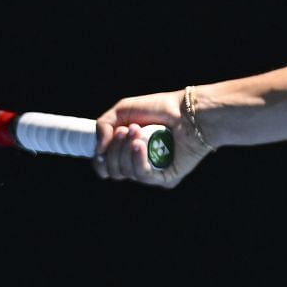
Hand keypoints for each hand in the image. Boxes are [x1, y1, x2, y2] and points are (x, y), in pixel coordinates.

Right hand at [92, 91, 211, 186]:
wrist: (187, 112)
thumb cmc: (158, 108)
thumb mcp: (122, 111)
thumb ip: (102, 127)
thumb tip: (98, 152)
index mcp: (127, 152)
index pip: (104, 166)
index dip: (100, 159)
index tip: (104, 142)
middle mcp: (138, 165)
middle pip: (112, 170)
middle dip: (114, 148)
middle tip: (126, 129)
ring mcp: (152, 173)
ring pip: (124, 172)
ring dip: (126, 149)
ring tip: (137, 130)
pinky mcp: (165, 178)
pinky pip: (142, 175)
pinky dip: (137, 158)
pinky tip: (140, 144)